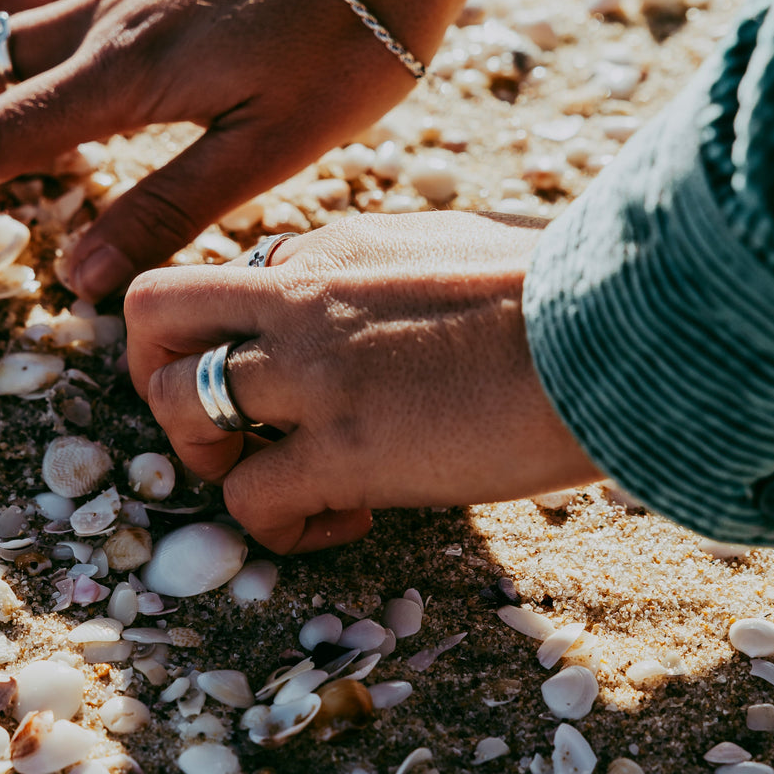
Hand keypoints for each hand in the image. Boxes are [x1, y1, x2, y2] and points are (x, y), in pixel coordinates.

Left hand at [124, 211, 602, 552]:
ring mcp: (314, 370)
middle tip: (215, 425)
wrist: (620, 323)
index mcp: (334, 243)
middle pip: (153, 312)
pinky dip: (280, 531)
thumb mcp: (456, 242)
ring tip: (276, 480)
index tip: (284, 378)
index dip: (235, 337)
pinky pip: (252, 502)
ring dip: (209, 458)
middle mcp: (301, 294)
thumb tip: (389, 293)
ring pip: (179, 408)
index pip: (227, 280)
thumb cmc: (565, 284)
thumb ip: (393, 264)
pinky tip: (344, 525)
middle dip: (154, 373)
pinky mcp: (344, 448)